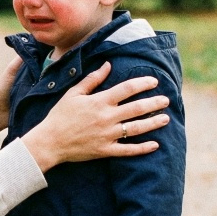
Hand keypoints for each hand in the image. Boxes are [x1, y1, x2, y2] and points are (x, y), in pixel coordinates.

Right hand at [21, 62, 169, 171]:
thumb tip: (107, 65)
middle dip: (154, 103)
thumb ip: (92, 80)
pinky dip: (142, 148)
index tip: (154, 81)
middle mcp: (107, 117)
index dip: (143, 83)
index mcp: (99, 101)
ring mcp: (107, 135)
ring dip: (153, 123)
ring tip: (166, 119)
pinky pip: (128, 150)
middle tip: (166, 100)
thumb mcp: (73, 93)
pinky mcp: (105, 150)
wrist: (49, 142)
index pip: (127, 89)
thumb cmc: (60, 116)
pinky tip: (155, 144)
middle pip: (137, 108)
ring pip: (136, 129)